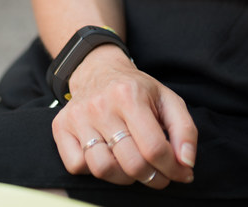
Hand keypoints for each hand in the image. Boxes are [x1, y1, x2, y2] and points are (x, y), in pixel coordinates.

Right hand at [51, 47, 196, 188]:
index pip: (154, 148)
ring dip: (123, 177)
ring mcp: (78, 116)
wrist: (97, 69)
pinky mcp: (61, 126)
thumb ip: (185, 130)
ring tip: (131, 165)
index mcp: (129, 95)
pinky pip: (76, 165)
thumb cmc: (136, 89)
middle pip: (130, 164)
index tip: (180, 172)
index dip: (172, 169)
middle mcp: (101, 105)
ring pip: (102, 169)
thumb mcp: (167, 99)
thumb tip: (186, 163)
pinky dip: (92, 169)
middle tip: (157, 173)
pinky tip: (106, 155)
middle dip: (152, 177)